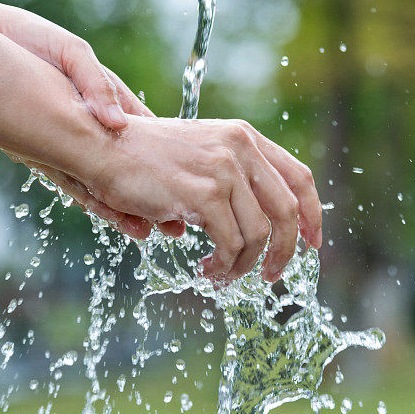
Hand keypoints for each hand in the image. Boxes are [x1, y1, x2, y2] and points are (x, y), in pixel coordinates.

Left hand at [0, 0, 184, 237]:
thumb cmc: (30, 37)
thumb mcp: (71, 54)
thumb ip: (96, 85)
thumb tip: (117, 124)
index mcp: (110, 101)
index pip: (148, 135)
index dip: (167, 159)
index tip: (185, 183)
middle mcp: (93, 126)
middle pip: (128, 168)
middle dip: (150, 194)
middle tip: (173, 222)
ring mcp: (69, 141)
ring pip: (101, 181)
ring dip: (123, 206)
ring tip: (145, 230)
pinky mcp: (42, 149)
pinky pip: (70, 179)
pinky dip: (90, 198)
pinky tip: (110, 216)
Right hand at [78, 116, 322, 282]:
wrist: (102, 146)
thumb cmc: (145, 159)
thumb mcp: (200, 157)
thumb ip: (233, 179)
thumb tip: (261, 228)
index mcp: (244, 137)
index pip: (299, 178)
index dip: (311, 216)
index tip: (312, 244)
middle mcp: (240, 148)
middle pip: (287, 211)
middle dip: (285, 251)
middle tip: (270, 276)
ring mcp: (223, 169)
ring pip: (258, 234)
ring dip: (243, 265)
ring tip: (221, 275)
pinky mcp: (204, 193)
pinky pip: (231, 243)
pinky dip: (223, 265)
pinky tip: (207, 269)